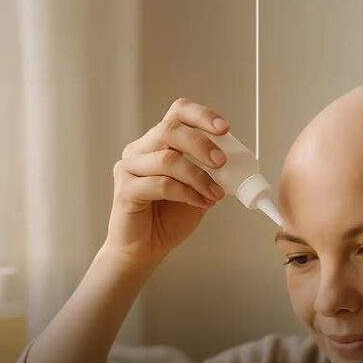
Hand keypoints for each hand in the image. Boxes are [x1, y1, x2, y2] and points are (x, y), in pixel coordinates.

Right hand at [103, 98, 229, 268]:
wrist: (144, 250)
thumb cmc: (167, 219)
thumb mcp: (197, 189)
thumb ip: (210, 172)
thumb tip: (236, 162)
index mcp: (156, 143)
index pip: (177, 113)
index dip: (201, 115)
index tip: (224, 128)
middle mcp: (140, 150)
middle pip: (169, 129)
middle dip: (201, 144)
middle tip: (222, 162)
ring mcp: (129, 168)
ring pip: (167, 160)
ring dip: (199, 177)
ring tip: (215, 194)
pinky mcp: (125, 190)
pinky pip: (161, 184)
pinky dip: (187, 193)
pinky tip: (201, 203)